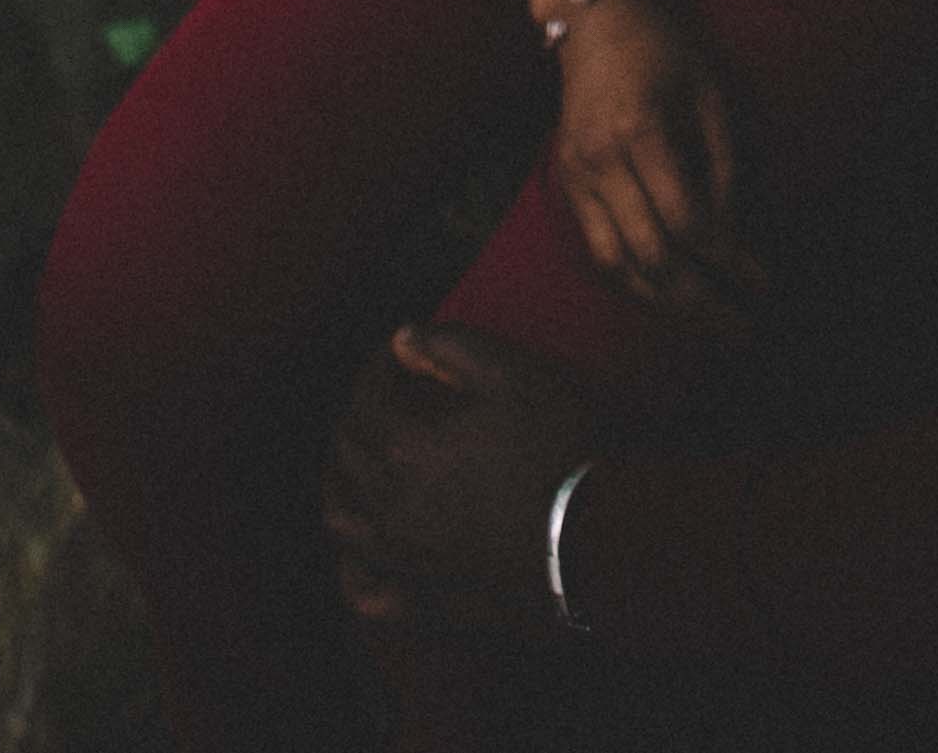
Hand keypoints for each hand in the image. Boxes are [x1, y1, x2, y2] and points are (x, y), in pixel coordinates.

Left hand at [324, 323, 598, 638]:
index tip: (398, 352)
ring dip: (340, 483)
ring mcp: (406, 560)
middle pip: (346, 454)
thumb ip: (451, 346)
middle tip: (383, 395)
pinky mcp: (428, 601)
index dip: (376, 367)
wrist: (597, 538)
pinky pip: (368, 593)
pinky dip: (353, 570)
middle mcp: (392, 507)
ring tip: (355, 462)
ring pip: (342, 522)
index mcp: (406, 448)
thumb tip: (402, 337)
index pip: (364, 398)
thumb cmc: (558, 448)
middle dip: (356, 414)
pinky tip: (362, 553)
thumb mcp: (514, 373)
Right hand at [552, 0, 764, 324]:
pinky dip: (634, 281)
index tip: (763, 284)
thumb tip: (739, 236)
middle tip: (743, 329)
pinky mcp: (567, 182)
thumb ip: (725, 165)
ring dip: (666, 305)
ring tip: (709, 324)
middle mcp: (601, 161)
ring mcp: (577, 175)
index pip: (688, 221)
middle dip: (702, 302)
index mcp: (641, 132)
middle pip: (652, 256)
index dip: (730, 261)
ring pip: (618, 266)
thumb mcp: (710, 92)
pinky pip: (598, 250)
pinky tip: (668, 295)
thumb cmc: (663, 46)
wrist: (593, 15)